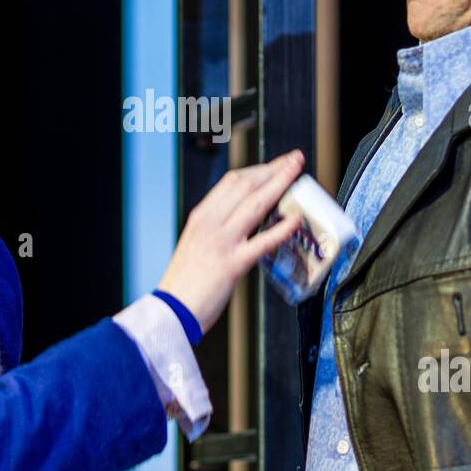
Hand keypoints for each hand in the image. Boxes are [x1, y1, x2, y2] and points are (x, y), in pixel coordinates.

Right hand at [156, 150, 304, 333]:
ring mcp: (222, 242)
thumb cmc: (184, 282)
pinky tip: (296, 219)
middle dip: (274, 169)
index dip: (258, 169)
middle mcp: (210, 223)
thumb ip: (216, 228)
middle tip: (294, 160)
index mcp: (201, 216)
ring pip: (255, 203)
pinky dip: (281, 228)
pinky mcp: (232, 264)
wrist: (172, 309)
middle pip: (247, 185)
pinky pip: (262, 241)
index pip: (232, 181)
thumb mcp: (195, 242)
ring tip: (298, 173)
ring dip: (280, 184)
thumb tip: (244, 221)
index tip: (275, 164)